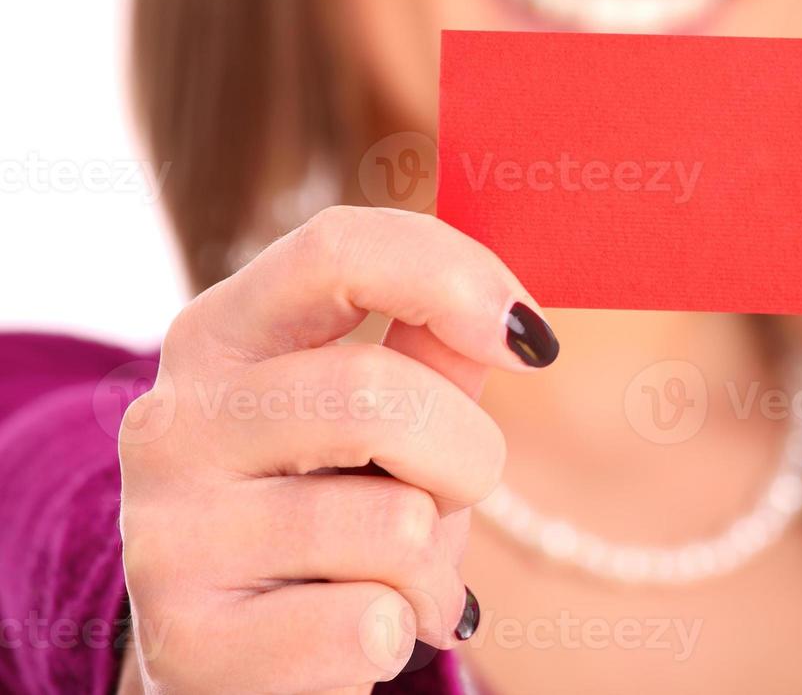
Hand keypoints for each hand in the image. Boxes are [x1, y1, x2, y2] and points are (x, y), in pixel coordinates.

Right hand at [115, 206, 557, 693]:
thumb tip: (511, 314)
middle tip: (452, 497)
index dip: (455, 279)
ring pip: (393, 525)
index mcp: (220, 334)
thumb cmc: (330, 508)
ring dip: (436, 567)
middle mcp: (174, 421)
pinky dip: (398, 634)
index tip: (532, 341)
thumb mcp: (383, 413)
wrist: (234, 654)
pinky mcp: (186, 641)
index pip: (337, 249)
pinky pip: (369, 627)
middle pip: (380, 392)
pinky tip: (358, 632)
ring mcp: (167, 534)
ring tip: (397, 580)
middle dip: (465, 456)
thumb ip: (436, 347)